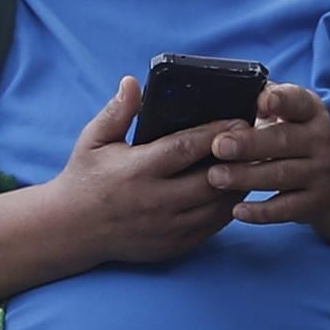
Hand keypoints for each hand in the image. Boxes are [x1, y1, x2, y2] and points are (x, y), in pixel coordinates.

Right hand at [52, 79, 241, 265]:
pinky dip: (228, 208)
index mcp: (137, 171)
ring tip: (254, 164)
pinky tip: (236, 190)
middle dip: (238, 159)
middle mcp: (155, 202)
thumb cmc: (84, 179)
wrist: (71, 231)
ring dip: (240, 185)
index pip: (186, 148)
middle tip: (258, 140)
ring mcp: (167, 228)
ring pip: (218, 207)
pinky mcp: (174, 246)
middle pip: (212, 179)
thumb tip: (132, 82)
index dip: (217, 133)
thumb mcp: (93, 141)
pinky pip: (212, 227)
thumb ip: (116, 112)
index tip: (239, 118)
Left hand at [206, 82, 329, 224]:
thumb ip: (267, 101)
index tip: (261, 101)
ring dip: (247, 176)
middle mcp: (320, 141)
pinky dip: (261, 212)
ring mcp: (319, 174)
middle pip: (284, 141)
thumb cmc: (299, 140)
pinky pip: (285, 209)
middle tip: (219, 145)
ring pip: (281, 175)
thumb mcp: (293, 116)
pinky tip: (237, 210)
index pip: (299, 101)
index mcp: (311, 113)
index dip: (281, 100)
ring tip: (216, 176)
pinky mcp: (312, 203)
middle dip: (250, 143)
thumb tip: (230, 91)